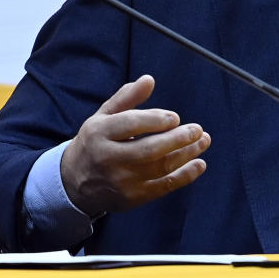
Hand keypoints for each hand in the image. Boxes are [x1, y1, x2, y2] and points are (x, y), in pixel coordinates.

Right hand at [60, 75, 210, 215]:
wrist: (75, 182)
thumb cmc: (96, 141)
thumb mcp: (104, 116)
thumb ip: (127, 97)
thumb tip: (149, 80)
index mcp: (99, 133)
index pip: (130, 125)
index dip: (155, 120)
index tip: (175, 117)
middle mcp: (108, 159)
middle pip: (148, 149)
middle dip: (177, 139)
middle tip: (198, 130)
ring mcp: (120, 181)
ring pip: (160, 168)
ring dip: (187, 154)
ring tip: (203, 141)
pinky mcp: (132, 197)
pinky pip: (163, 186)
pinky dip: (185, 175)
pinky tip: (199, 163)